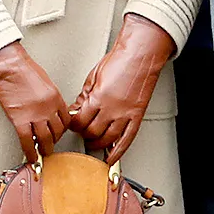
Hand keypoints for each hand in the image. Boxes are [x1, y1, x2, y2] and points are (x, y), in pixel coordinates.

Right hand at [0, 42, 71, 162]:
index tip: (58, 133)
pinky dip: (29, 151)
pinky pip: (26, 141)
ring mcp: (35, 115)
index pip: (66, 120)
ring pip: (45, 139)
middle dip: (54, 141)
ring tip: (42, 153)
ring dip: (44, 149)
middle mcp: (48, 108)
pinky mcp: (19, 119)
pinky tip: (30, 156)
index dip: (62, 130)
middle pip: (57, 132)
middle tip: (50, 145)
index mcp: (55, 97)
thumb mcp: (44, 81)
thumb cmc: (22, 68)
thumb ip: (48, 97)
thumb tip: (48, 109)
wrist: (8, 64)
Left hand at [68, 13, 173, 162]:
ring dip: (98, 143)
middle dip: (84, 134)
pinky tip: (112, 158)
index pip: (80, 120)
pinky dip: (118, 152)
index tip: (73, 123)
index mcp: (98, 97)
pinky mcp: (136, 116)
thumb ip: (85, 95)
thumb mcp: (93, 76)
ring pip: (107, 138)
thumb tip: (77, 107)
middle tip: (82, 131)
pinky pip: (127, 139)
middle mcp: (111, 109)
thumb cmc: (119, 61)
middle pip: (92, 132)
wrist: (140, 56)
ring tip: (93, 142)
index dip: (73, 124)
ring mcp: (125, 114)